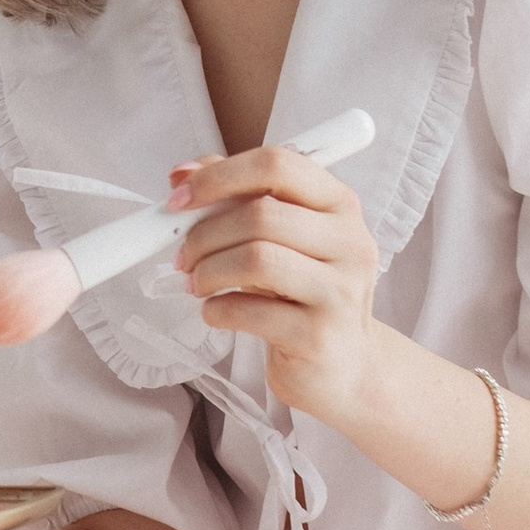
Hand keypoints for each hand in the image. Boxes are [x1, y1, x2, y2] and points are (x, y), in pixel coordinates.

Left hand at [171, 140, 382, 425]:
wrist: (345, 365)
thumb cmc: (302, 292)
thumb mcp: (280, 238)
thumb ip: (236, 198)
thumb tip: (180, 176)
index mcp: (338, 204)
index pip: (277, 164)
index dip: (219, 176)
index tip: (179, 199)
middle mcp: (350, 242)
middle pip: (261, 214)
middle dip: (204, 234)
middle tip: (183, 255)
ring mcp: (339, 291)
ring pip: (256, 259)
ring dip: (208, 270)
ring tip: (197, 284)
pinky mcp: (318, 337)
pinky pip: (249, 311)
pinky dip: (216, 309)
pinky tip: (216, 312)